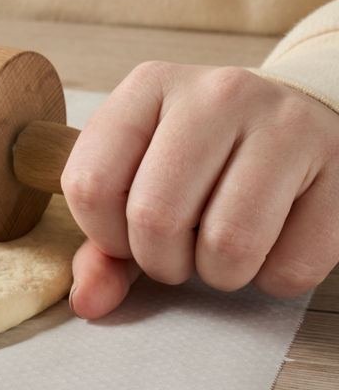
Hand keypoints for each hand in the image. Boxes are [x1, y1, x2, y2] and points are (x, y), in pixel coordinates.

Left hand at [61, 61, 338, 318]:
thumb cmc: (206, 158)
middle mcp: (216, 94)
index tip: (127, 235)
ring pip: (229, 244)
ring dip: (219, 274)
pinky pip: (294, 264)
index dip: (103, 235)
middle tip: (179, 252)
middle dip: (161, 261)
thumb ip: (103, 246)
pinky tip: (273, 244)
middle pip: (155, 217)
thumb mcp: (140, 180)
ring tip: (223, 250)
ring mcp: (284, 124)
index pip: (90, 184)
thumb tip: (88, 302)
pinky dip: (274, 277)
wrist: (301, 117)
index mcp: (149, 86)